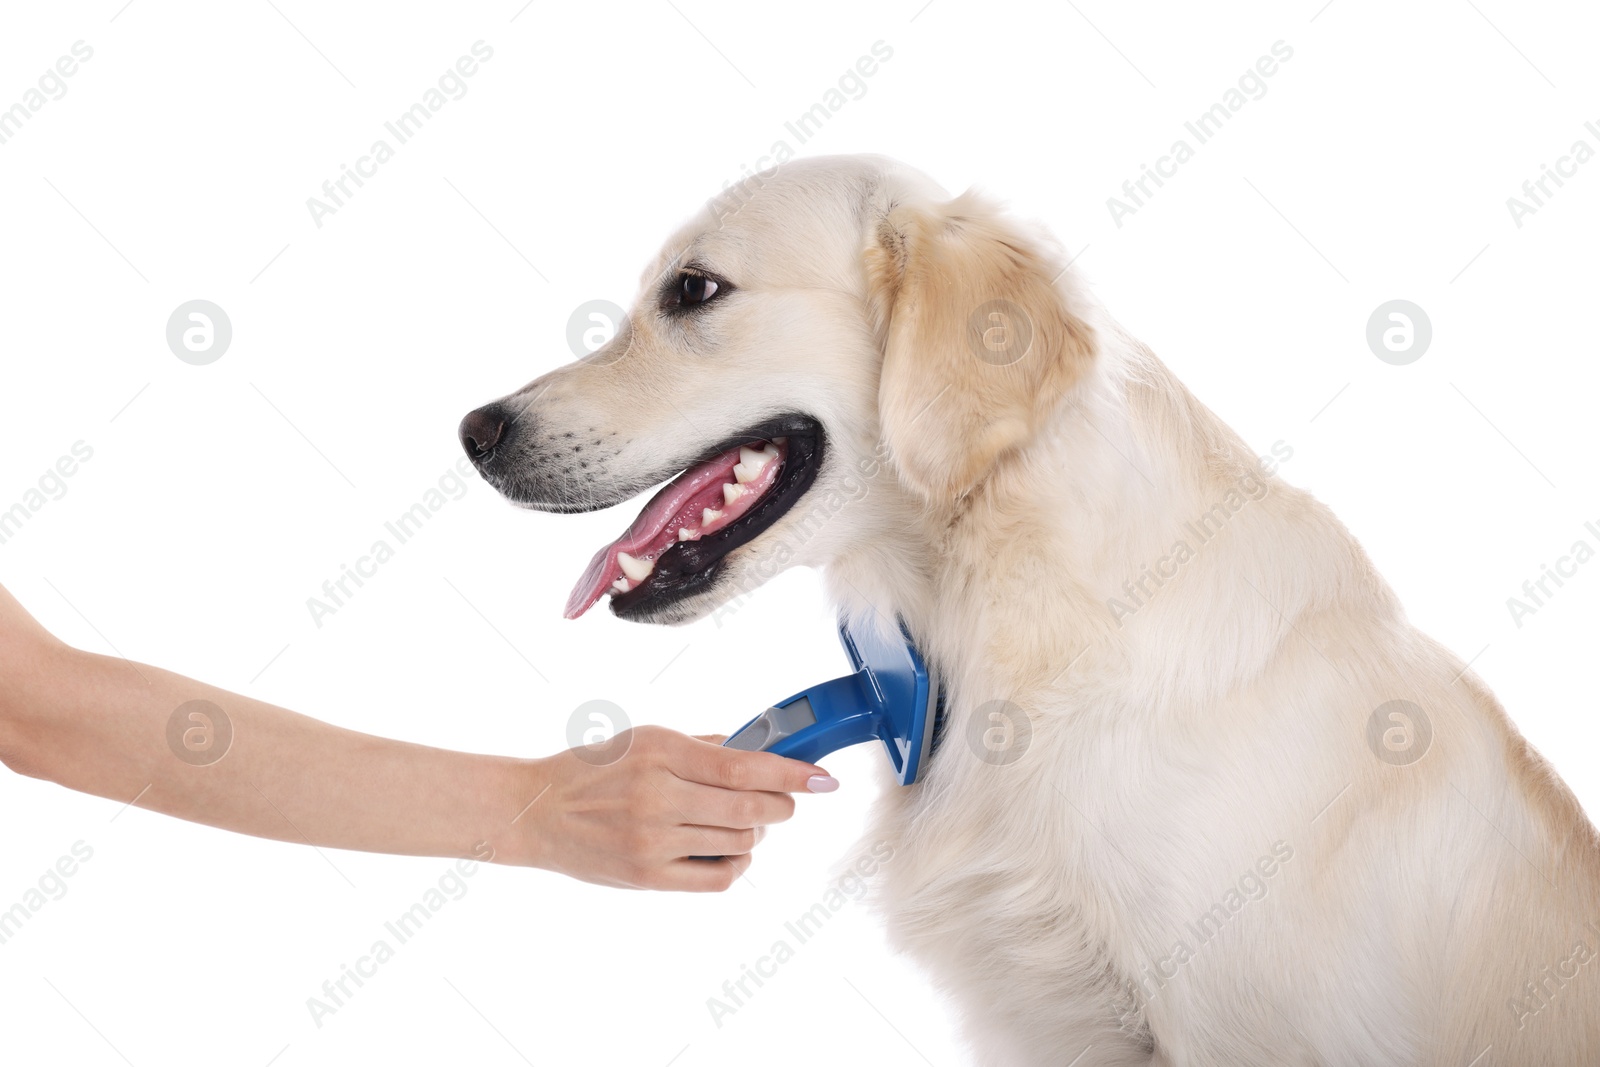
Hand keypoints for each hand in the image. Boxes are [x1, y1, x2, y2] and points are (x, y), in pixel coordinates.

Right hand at [521, 725, 837, 891]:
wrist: (538, 812)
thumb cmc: (595, 769)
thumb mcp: (646, 739)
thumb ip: (704, 747)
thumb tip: (763, 750)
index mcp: (662, 751)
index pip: (745, 765)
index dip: (793, 772)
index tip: (823, 777)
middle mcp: (659, 795)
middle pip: (751, 806)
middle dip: (781, 804)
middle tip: (783, 800)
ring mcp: (653, 839)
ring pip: (741, 841)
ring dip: (755, 831)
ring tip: (740, 821)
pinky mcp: (649, 876)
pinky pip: (720, 877)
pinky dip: (738, 862)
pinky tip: (728, 849)